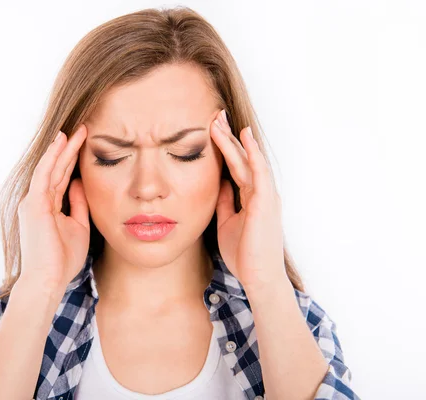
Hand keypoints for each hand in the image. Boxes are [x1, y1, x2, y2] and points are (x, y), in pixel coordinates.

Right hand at [16, 123, 89, 291]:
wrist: (48, 279)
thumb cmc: (62, 259)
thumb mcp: (77, 226)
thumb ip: (78, 203)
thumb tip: (82, 183)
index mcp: (47, 207)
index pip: (62, 178)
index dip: (73, 161)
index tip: (86, 144)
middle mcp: (37, 200)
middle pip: (57, 169)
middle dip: (70, 149)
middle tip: (84, 129)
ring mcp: (34, 201)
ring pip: (51, 167)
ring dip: (63, 148)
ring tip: (77, 130)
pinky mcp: (34, 203)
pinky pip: (44, 174)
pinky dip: (53, 156)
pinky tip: (62, 142)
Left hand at [209, 110, 286, 291]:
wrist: (258, 277)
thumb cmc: (244, 254)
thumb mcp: (227, 222)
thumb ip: (225, 202)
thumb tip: (219, 185)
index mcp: (251, 198)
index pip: (237, 166)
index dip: (225, 148)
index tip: (211, 131)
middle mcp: (261, 192)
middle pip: (242, 158)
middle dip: (227, 137)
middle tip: (214, 116)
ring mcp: (265, 195)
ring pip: (248, 159)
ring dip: (233, 139)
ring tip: (219, 120)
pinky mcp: (265, 201)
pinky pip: (258, 171)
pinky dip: (251, 152)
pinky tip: (242, 136)